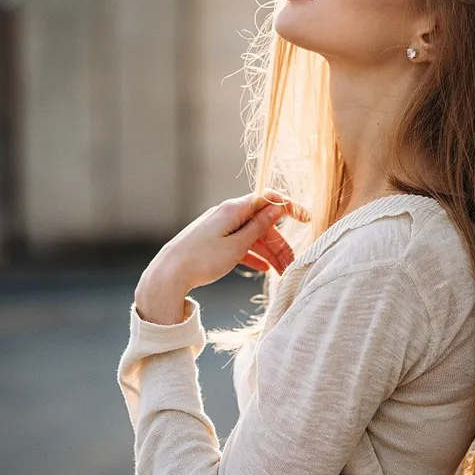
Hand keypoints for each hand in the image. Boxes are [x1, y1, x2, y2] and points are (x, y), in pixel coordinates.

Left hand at [136, 191, 310, 323]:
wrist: (168, 275)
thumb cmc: (202, 260)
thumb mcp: (236, 246)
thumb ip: (258, 227)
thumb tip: (277, 208)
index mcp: (233, 210)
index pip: (268, 200)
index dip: (289, 207)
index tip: (306, 219)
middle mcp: (227, 214)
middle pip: (261, 223)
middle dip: (280, 243)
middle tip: (293, 264)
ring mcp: (219, 228)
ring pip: (251, 236)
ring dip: (268, 253)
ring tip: (282, 273)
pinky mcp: (212, 241)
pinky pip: (239, 245)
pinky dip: (252, 255)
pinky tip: (263, 269)